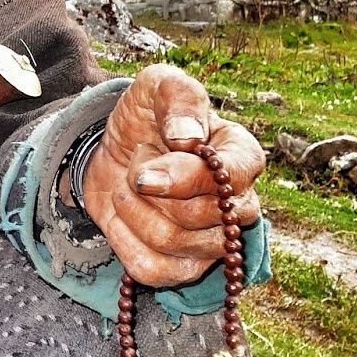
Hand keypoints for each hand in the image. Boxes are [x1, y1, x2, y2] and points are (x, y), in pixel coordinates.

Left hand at [80, 64, 264, 287]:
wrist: (114, 149)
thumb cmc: (148, 115)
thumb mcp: (159, 86)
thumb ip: (179, 99)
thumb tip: (187, 138)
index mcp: (242, 154)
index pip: (234, 176)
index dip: (185, 177)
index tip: (144, 172)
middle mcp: (239, 203)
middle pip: (196, 215)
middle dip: (146, 188)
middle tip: (136, 165)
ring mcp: (214, 241)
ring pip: (171, 242)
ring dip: (131, 209)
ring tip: (129, 186)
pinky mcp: (184, 268)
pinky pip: (152, 270)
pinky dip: (123, 242)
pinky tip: (122, 217)